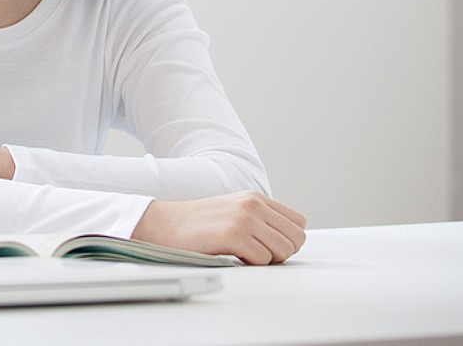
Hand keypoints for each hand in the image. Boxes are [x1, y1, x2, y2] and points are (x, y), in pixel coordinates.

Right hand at [130, 191, 306, 264]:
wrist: (164, 224)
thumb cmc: (197, 224)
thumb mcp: (233, 211)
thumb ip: (260, 220)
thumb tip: (288, 243)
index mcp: (255, 198)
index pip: (298, 223)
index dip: (287, 240)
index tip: (269, 246)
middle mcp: (253, 204)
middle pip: (296, 239)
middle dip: (281, 252)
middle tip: (258, 254)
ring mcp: (244, 218)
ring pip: (283, 251)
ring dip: (267, 259)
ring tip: (245, 255)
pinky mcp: (233, 234)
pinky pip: (263, 259)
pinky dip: (252, 264)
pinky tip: (235, 257)